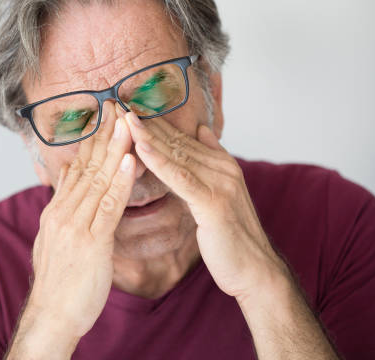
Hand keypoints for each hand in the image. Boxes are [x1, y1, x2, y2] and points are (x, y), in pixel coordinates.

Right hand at [28, 108, 135, 338]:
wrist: (52, 316)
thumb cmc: (61, 283)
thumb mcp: (56, 240)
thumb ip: (63, 209)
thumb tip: (67, 182)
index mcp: (57, 211)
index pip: (77, 168)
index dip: (93, 142)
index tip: (107, 119)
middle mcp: (62, 212)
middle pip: (86, 166)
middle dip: (104, 135)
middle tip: (118, 106)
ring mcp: (74, 225)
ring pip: (97, 180)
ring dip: (114, 149)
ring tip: (128, 123)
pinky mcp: (89, 242)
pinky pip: (108, 207)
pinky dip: (119, 182)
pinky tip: (130, 162)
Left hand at [123, 112, 288, 299]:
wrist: (254, 270)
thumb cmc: (230, 236)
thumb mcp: (219, 194)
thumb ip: (209, 162)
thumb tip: (202, 129)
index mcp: (222, 164)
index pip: (182, 138)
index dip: (154, 123)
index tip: (128, 108)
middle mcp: (223, 168)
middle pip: (177, 141)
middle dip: (147, 123)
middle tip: (120, 104)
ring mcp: (220, 184)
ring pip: (177, 154)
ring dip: (148, 135)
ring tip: (125, 118)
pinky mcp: (213, 203)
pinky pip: (180, 178)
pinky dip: (158, 161)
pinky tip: (140, 148)